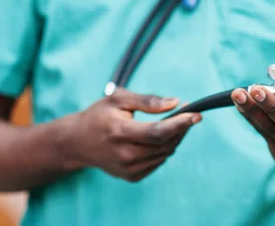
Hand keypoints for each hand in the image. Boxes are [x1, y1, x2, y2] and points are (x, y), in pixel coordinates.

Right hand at [72, 88, 201, 181]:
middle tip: (186, 114)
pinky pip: (158, 162)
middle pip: (165, 144)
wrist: (78, 142)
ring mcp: (128, 169)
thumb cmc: (99, 115)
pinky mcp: (131, 177)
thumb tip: (175, 102)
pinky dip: (163, 149)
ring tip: (171, 123)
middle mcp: (124, 155)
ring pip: (165, 154)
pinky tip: (155, 138)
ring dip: (174, 138)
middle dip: (181, 128)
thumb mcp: (118, 99)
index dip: (180, 124)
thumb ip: (147, 100)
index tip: (196, 114)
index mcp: (120, 132)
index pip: (158, 132)